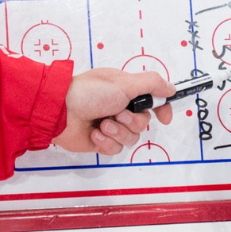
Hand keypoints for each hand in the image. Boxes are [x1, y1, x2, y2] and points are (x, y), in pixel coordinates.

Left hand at [54, 67, 174, 154]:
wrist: (59, 112)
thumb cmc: (89, 93)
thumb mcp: (124, 83)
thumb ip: (151, 84)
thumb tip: (171, 88)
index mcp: (125, 90)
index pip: (152, 100)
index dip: (162, 109)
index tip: (165, 118)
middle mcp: (119, 107)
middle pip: (143, 123)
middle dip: (131, 121)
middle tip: (116, 114)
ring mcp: (109, 125)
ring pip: (131, 138)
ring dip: (117, 132)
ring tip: (101, 125)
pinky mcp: (100, 141)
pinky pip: (115, 148)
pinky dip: (105, 142)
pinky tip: (94, 134)